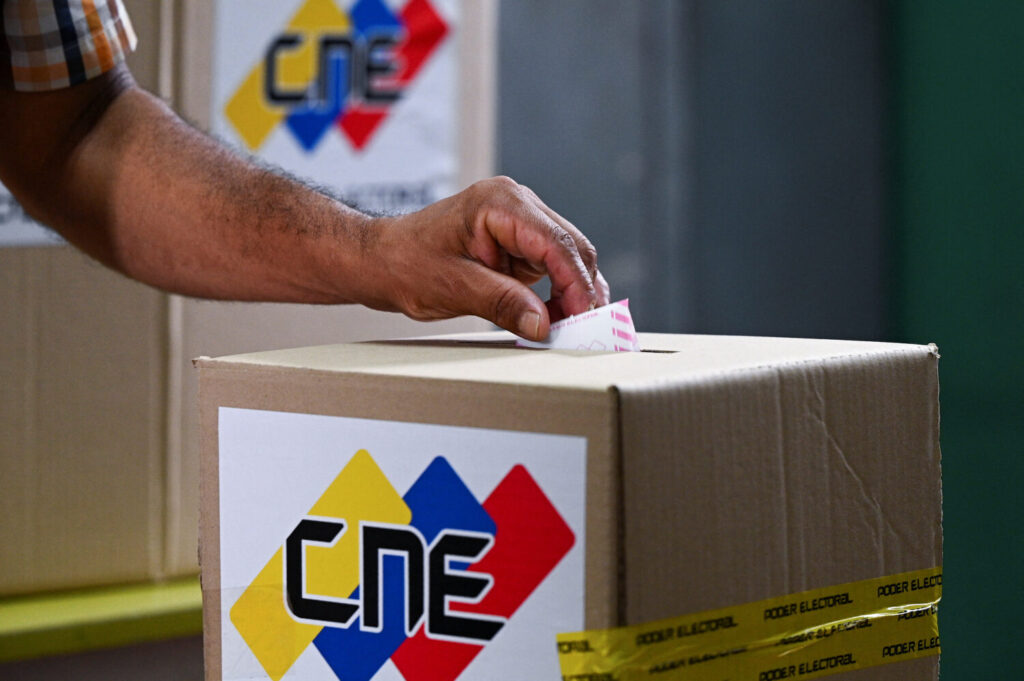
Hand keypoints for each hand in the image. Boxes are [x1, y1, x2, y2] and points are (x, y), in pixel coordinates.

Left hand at [367, 176, 609, 339]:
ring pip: (567, 258)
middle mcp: (516, 205)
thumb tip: (543, 324)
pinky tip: (556, 318)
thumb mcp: (454, 287)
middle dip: (582, 290)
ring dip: (573, 293)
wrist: (382, 261)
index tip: (584, 318)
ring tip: (573, 328)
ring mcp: (520, 223)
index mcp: (500, 203)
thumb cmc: (406, 263)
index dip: (576, 283)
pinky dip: (559, 293)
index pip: (556, 243)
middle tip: (587, 330)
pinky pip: (552, 267)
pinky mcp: (518, 243)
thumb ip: (502, 303)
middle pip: (570, 247)